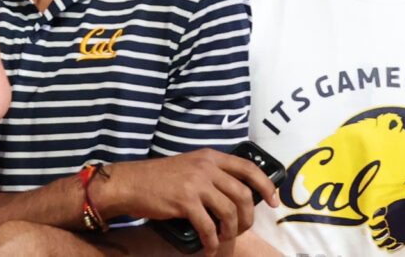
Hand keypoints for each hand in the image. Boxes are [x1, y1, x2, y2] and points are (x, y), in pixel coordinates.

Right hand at [102, 151, 278, 256]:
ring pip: (229, 212)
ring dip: (231, 231)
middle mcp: (206, 167)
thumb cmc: (160, 178)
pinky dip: (212, 241)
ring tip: (224, 239)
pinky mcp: (184, 201)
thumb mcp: (191, 166)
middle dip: (248, 217)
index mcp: (210, 157)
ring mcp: (196, 184)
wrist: (132, 183)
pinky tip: (209, 247)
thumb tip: (237, 195)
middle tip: (243, 229)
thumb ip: (212, 174)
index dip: (264, 185)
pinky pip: (208, 226)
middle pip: (242, 194)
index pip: (248, 167)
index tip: (273, 201)